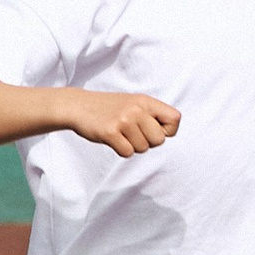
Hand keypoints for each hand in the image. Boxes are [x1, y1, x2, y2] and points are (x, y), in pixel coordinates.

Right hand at [66, 91, 181, 158]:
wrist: (78, 106)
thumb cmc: (109, 108)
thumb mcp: (133, 103)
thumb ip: (152, 115)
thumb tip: (168, 134)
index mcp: (145, 101)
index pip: (175, 119)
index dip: (167, 131)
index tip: (153, 130)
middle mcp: (136, 109)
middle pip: (159, 140)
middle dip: (148, 142)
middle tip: (133, 134)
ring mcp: (123, 120)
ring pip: (143, 148)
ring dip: (132, 146)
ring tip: (121, 134)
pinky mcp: (110, 132)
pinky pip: (127, 152)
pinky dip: (121, 150)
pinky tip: (113, 139)